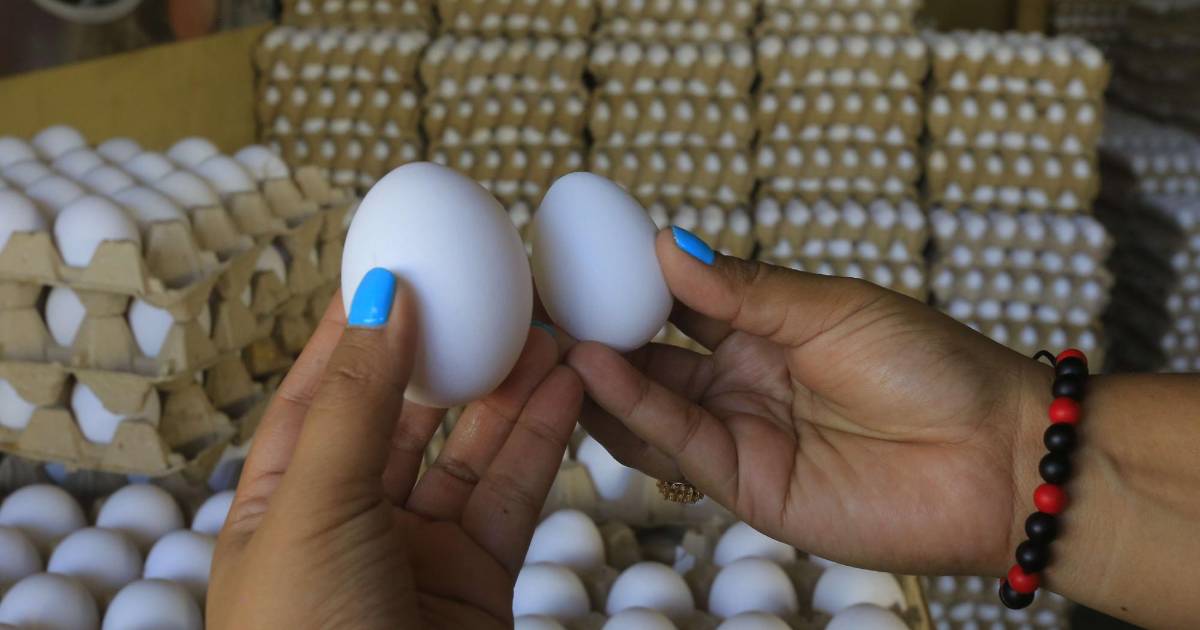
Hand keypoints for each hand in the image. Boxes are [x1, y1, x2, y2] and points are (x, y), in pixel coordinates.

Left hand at [209, 269, 582, 628]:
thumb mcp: (312, 509)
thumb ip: (351, 402)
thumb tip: (378, 299)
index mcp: (277, 503)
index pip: (317, 392)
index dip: (359, 327)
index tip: (402, 266)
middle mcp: (347, 521)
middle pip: (401, 412)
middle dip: (447, 349)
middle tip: (491, 288)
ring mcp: (416, 550)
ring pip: (467, 448)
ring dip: (507, 387)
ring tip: (545, 325)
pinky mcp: (478, 577)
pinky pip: (512, 491)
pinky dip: (542, 438)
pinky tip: (566, 386)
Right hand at [568, 229, 1044, 577]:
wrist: (997, 458)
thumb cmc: (935, 370)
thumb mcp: (833, 309)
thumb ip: (745, 289)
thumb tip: (668, 244)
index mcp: (765, 331)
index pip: (678, 303)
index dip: (627, 281)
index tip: (577, 255)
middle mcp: (742, 383)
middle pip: (651, 355)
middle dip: (596, 329)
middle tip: (540, 300)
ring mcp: (741, 435)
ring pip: (650, 405)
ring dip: (600, 373)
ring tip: (551, 335)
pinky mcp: (746, 487)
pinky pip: (678, 444)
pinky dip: (633, 408)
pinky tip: (596, 370)